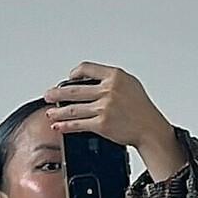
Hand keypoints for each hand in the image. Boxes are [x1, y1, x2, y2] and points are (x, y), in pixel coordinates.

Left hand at [43, 62, 170, 153]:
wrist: (150, 128)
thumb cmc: (142, 109)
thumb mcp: (130, 84)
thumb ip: (111, 80)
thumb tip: (92, 81)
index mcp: (115, 76)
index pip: (87, 68)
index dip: (75, 73)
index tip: (68, 78)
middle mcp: (108, 90)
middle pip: (74, 89)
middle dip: (57, 93)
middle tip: (48, 94)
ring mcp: (104, 107)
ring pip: (73, 108)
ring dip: (58, 111)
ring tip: (50, 112)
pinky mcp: (102, 124)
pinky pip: (79, 124)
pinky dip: (65, 126)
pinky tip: (58, 126)